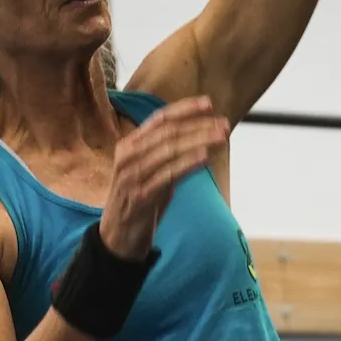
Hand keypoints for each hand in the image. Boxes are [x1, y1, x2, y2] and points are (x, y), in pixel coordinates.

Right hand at [99, 96, 229, 261]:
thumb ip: (167, 151)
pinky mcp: (139, 196)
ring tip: (220, 137)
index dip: (184, 109)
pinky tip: (205, 157)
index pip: (159, 118)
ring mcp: (132, 175)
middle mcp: (128, 155)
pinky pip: (167, 175)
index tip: (208, 103)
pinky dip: (187, 164)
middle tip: (223, 124)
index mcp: (130, 144)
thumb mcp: (150, 169)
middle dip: (198, 125)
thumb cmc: (139, 198)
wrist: (117, 237)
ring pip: (168, 150)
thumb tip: (200, 134)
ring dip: (198, 141)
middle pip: (167, 132)